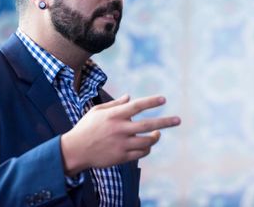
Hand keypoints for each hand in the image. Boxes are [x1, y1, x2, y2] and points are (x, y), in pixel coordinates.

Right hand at [60, 95, 180, 175]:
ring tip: (158, 132)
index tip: (163, 99)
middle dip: (165, 122)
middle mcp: (120, 129)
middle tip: (178, 120)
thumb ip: (115, 104)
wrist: (75, 151)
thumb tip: (129, 97)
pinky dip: (147, 148)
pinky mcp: (121, 157)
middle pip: (148, 124)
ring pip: (147, 141)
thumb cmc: (86, 128)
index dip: (151, 102)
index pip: (137, 106)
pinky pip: (141, 153)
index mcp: (114, 116)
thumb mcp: (97, 111)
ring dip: (156, 136)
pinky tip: (147, 144)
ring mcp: (121, 144)